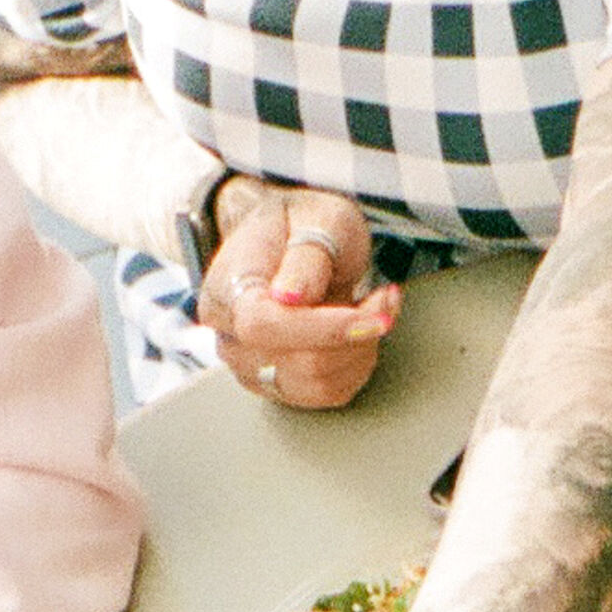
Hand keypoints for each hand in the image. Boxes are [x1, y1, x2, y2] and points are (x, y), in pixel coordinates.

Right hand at [201, 182, 402, 409]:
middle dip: (357, 334)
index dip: (325, 329)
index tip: (374, 319)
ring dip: (362, 350)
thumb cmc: (299, 223)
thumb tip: (291, 298)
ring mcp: (251, 367)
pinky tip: (361, 331)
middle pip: (301, 363)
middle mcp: (230, 337)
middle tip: (384, 296)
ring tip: (373, 308)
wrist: (288, 237)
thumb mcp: (313, 217)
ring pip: (320, 385)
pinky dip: (358, 364)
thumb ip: (305, 257)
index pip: (265, 326)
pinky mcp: (279, 385)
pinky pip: (329, 393)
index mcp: (227, 289)